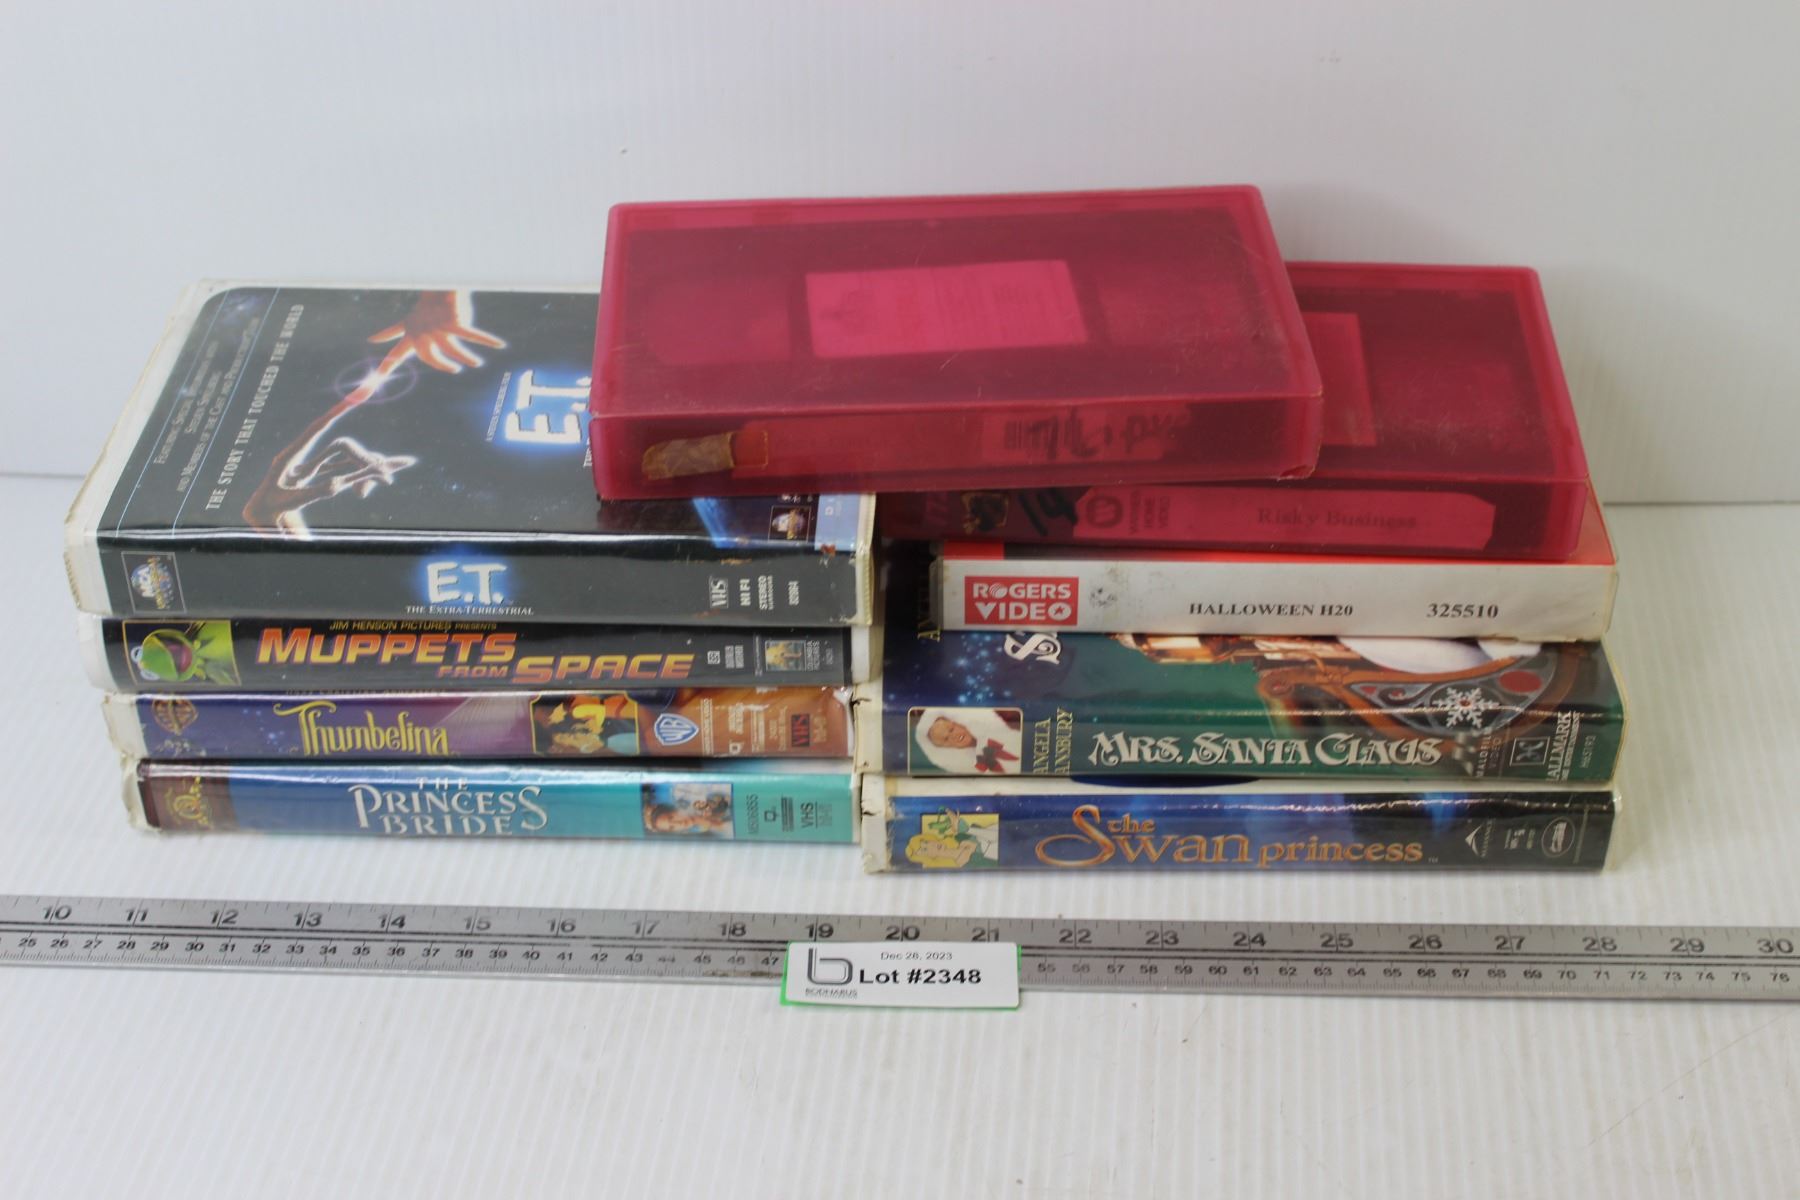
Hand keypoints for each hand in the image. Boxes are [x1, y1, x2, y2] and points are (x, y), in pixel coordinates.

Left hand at [367, 290, 504, 374]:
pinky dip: (486, 340)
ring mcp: (437, 328)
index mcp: (410, 334)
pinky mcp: (453, 323)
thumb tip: (371, 339)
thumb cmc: (424, 305)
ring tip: (476, 363)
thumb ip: (393, 331)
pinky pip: (472, 336)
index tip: (370, 386)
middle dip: (442, 365)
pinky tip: (498, 345)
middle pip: (430, 357)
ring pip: (453, 351)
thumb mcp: (407, 320)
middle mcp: (422, 332)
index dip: (386, 368)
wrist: (438, 286)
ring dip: (466, 358)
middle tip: (454, 369)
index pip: (395, 354)